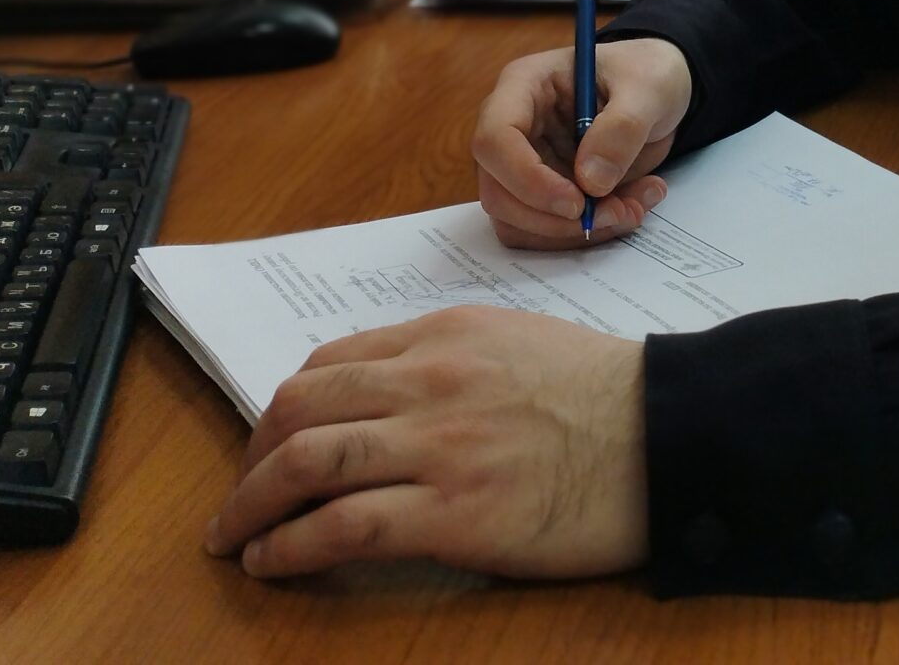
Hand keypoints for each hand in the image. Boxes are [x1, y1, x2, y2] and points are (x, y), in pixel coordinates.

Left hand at [204, 305, 647, 578]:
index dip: (283, 409)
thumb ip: (448, 359)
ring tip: (232, 538)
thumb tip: (388, 393)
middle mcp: (427, 380)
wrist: (666, 435)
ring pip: (306, 463)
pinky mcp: (452, 513)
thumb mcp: (517, 341)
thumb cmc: (603, 394)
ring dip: (250, 506)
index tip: (271, 444)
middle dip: (251, 458)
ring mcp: (437, 445)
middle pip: (300, 408)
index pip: (329, 363)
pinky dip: (289, 547)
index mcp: (442, 335)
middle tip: (237, 499)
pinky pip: (342, 526)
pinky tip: (271, 563)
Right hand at [472, 37, 693, 247]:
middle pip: (498, 191)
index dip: (526, 179)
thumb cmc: (644, 74)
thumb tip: (590, 181)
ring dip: (574, 231)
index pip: (494, 140)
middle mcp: (514, 129)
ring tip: (631, 208)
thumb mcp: (649, 88)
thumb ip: (623, 128)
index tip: (577, 202)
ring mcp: (524, 164)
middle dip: (554, 218)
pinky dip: (587, 233)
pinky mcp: (543, 193)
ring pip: (518, 221)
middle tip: (617, 212)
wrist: (657, 93)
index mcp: (524, 86)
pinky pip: (547, 230)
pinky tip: (628, 207)